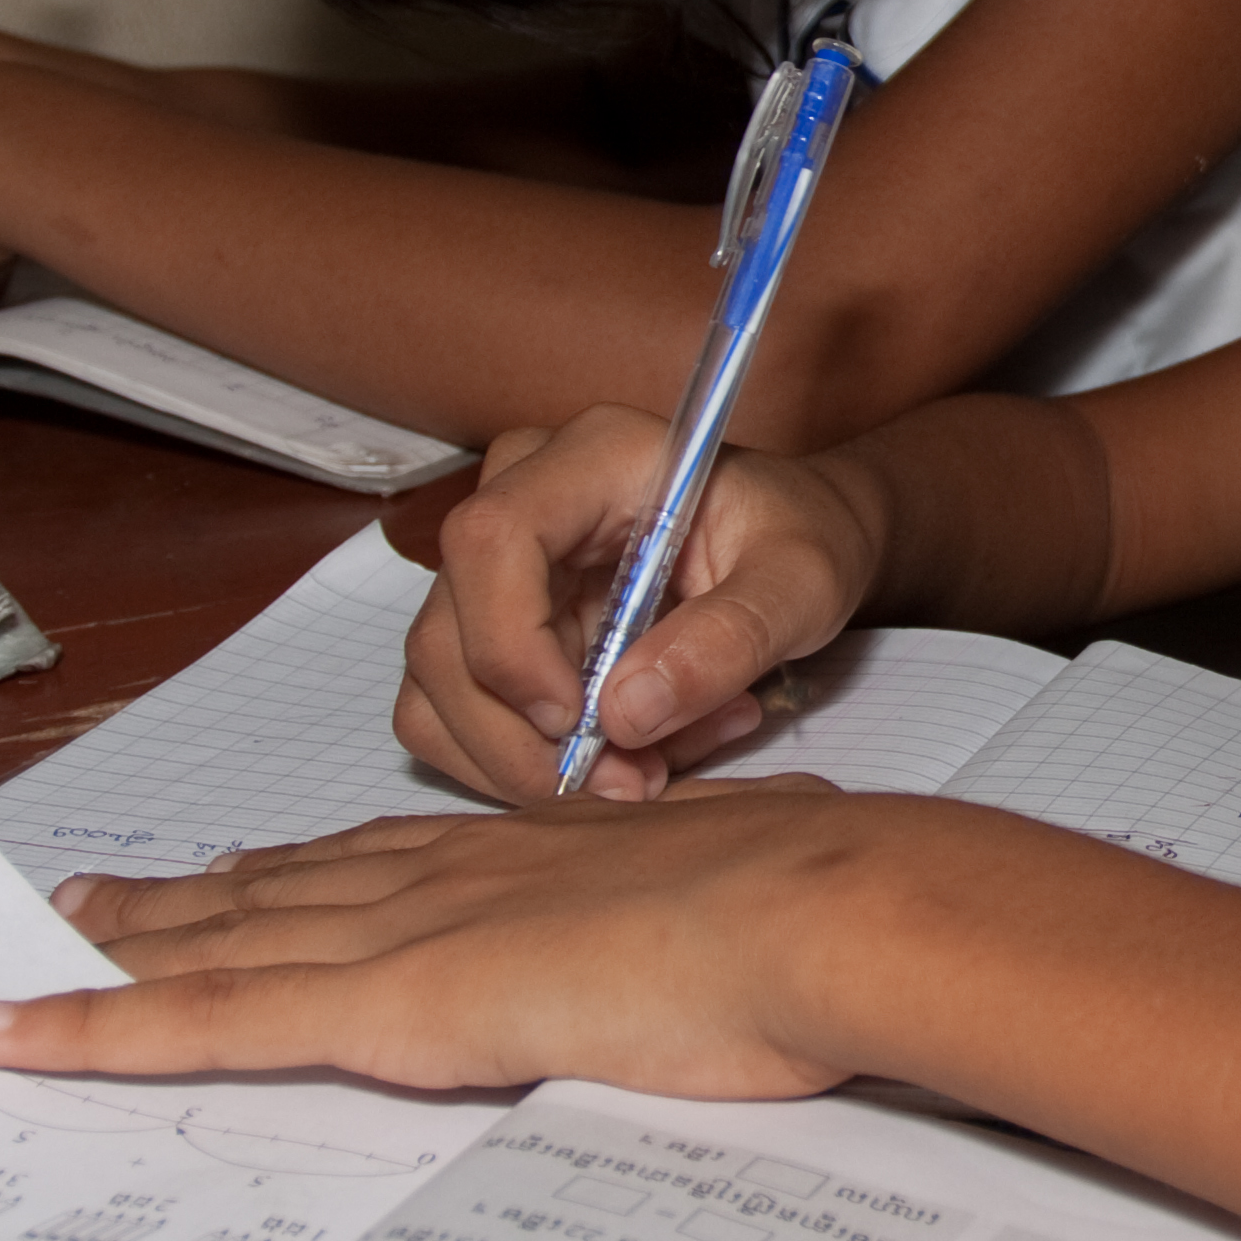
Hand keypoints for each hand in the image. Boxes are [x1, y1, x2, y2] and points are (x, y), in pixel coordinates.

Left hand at [0, 784, 884, 1095]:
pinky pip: (203, 1023)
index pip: (392, 857)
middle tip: (97, 900)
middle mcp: (451, 872)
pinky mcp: (382, 1005)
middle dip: (188, 897)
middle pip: (286, 886)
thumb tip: (800, 891)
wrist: (823, 907)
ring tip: (48, 943)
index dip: (308, 864)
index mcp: (539, 852)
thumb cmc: (822, 904)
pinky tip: (8, 1036)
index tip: (248, 864)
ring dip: (127, 946)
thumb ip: (741, 889)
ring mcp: (407, 932)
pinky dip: (92, 1029)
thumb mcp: (771, 879)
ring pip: (226, 941)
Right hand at [397, 408, 884, 802]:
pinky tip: (623, 757)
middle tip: (636, 782)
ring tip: (651, 770)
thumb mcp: (802, 582)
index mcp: (594, 457)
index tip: (582, 722)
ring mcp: (491, 568)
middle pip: (448, 633)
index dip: (514, 644)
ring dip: (528, 763)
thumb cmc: (800, 542)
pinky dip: (523, 764)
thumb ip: (731, 637)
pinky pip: (453, 716)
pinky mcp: (487, 628)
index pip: (492, 538)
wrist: (790, 546)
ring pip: (439, 689)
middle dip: (527, 739)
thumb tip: (628, 714)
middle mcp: (521, 498)